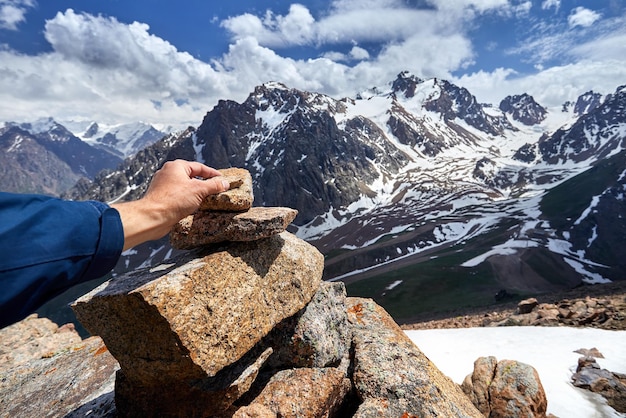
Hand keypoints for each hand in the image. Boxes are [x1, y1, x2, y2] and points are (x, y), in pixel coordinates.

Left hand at [111, 160, 229, 249]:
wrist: (153, 217)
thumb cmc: (174, 200)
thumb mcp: (199, 190)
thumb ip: (213, 185)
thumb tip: (224, 183)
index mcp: (176, 166)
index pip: (199, 167)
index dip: (212, 173)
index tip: (221, 179)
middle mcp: (168, 173)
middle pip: (191, 176)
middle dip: (203, 183)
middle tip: (215, 189)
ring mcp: (163, 186)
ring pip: (184, 187)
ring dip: (195, 193)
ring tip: (206, 199)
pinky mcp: (161, 198)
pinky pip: (178, 196)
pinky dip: (187, 200)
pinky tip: (193, 207)